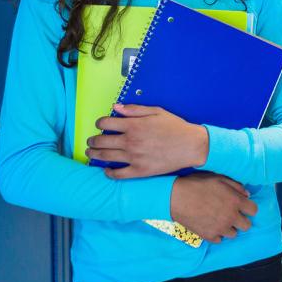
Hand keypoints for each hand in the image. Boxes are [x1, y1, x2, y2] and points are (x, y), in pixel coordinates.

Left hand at [87, 104, 208, 178]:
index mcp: (134, 125)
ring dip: (95, 155)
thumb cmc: (175, 126)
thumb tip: (116, 107)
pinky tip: (106, 170)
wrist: (190, 145)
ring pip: (106, 157)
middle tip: (90, 141)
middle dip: (93, 141)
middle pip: (102, 141)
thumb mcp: (156, 111)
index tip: (100, 124)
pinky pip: (118, 174)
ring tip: (91, 153)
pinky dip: (109, 173)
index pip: (106, 123)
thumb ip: (134, 109)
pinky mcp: (139, 171)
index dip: (100, 123)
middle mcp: (130, 141)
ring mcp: (134, 157)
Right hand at [170, 173, 257, 242]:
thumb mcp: (219, 178)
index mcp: (235, 201)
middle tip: (232, 213)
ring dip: (229, 227)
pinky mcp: (209, 236)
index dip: (249, 207)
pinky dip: (217, 233)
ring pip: (234, 234)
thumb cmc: (198, 184)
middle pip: (247, 226)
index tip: (243, 205)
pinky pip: (220, 239)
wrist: (177, 198)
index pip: (254, 210)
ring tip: (220, 218)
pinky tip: (211, 224)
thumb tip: (247, 194)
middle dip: (241, 219)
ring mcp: (220, 228)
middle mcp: (230, 217)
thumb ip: (236, 186)